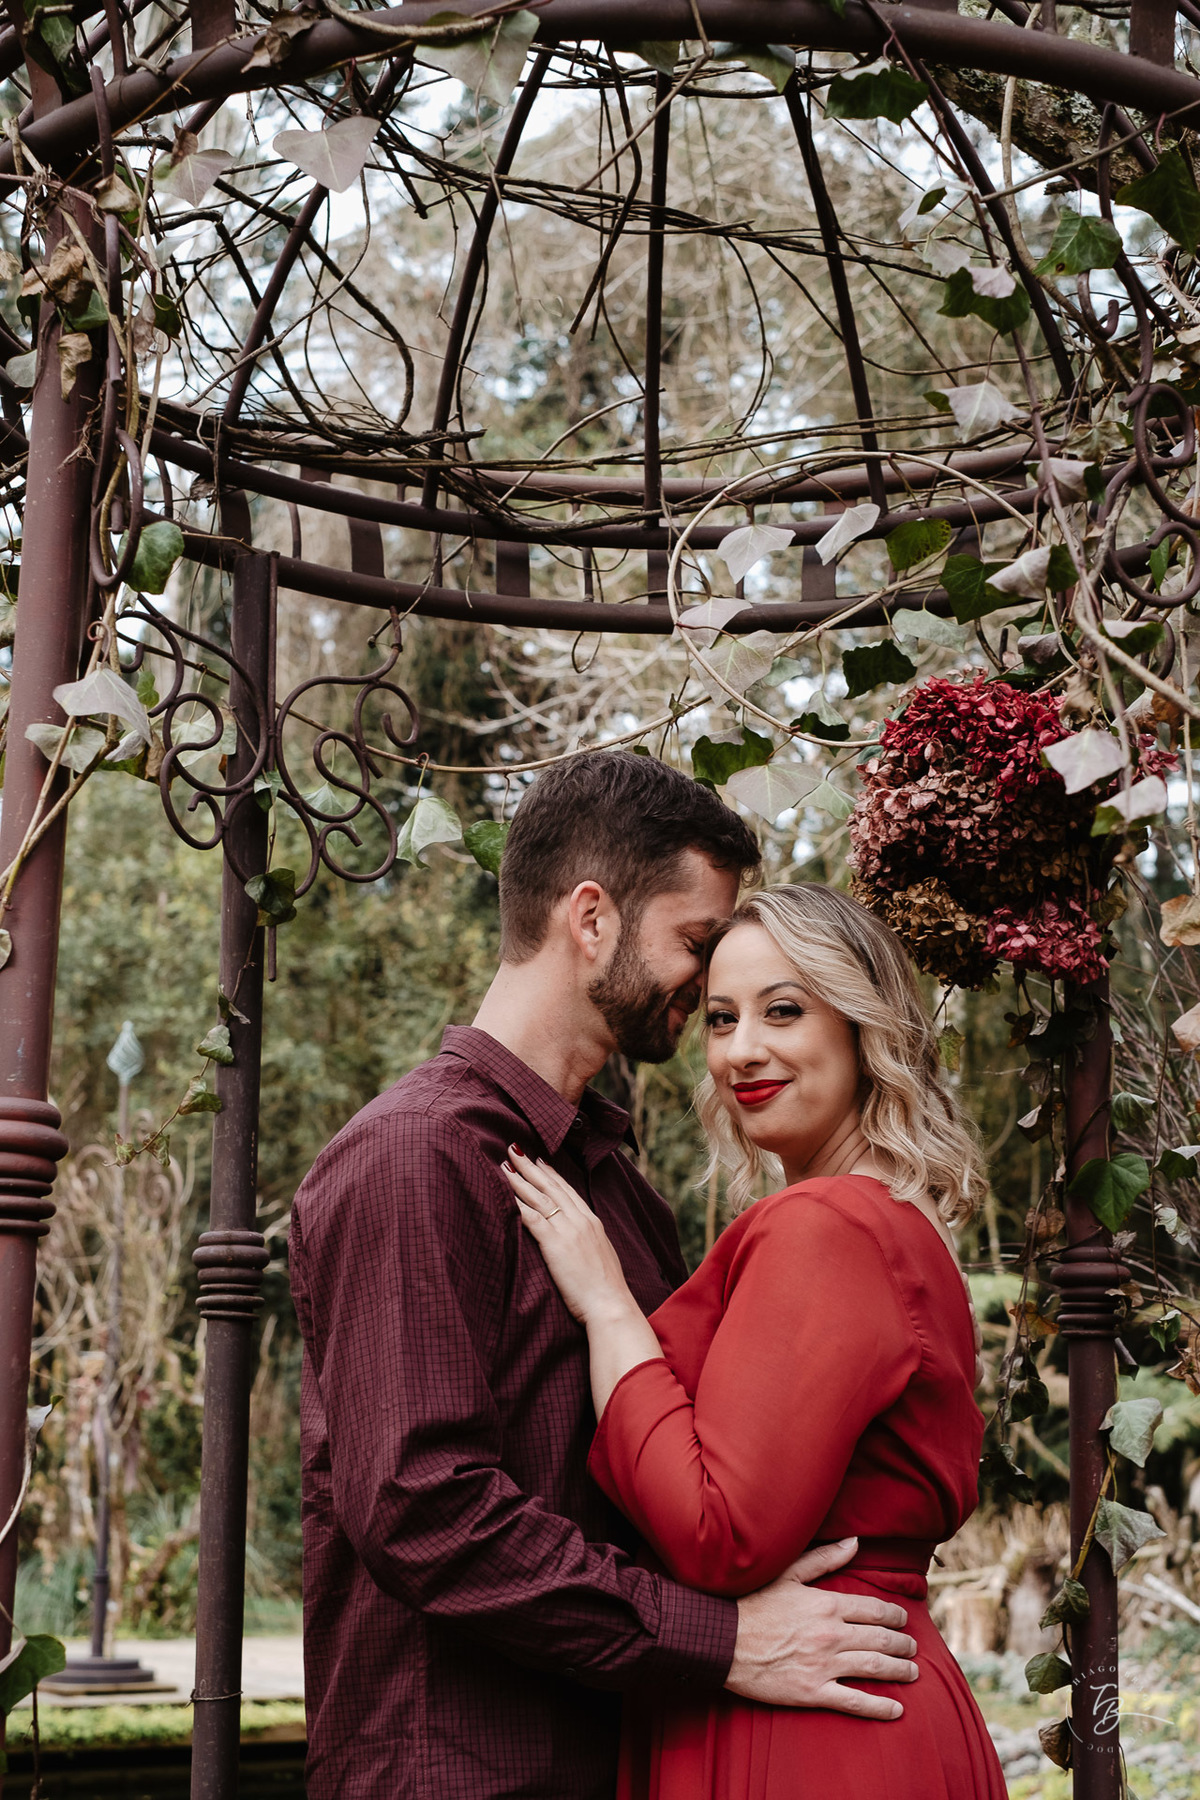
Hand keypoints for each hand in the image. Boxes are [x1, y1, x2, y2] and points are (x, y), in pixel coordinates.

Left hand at [502, 1151, 636, 1326]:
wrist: (610, 1304)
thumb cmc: (606, 1289)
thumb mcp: (600, 1256)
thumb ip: (587, 1242)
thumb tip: (577, 1240)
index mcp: (592, 1222)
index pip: (568, 1191)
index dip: (551, 1174)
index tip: (539, 1160)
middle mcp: (581, 1221)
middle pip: (551, 1187)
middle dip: (531, 1167)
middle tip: (515, 1149)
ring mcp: (568, 1231)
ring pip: (540, 1198)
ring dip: (521, 1179)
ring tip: (506, 1164)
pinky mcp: (555, 1245)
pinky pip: (534, 1219)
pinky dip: (520, 1205)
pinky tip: (508, 1195)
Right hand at [727, 1538, 916, 1719]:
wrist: (721, 1639)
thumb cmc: (751, 1603)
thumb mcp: (787, 1573)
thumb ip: (824, 1558)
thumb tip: (854, 1542)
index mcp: (826, 1604)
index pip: (874, 1610)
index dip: (894, 1616)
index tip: (903, 1620)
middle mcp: (831, 1634)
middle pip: (880, 1639)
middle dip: (903, 1645)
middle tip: (913, 1648)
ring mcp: (824, 1665)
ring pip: (874, 1668)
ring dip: (899, 1671)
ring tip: (913, 1672)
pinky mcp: (813, 1692)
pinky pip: (854, 1701)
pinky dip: (879, 1707)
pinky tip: (896, 1710)